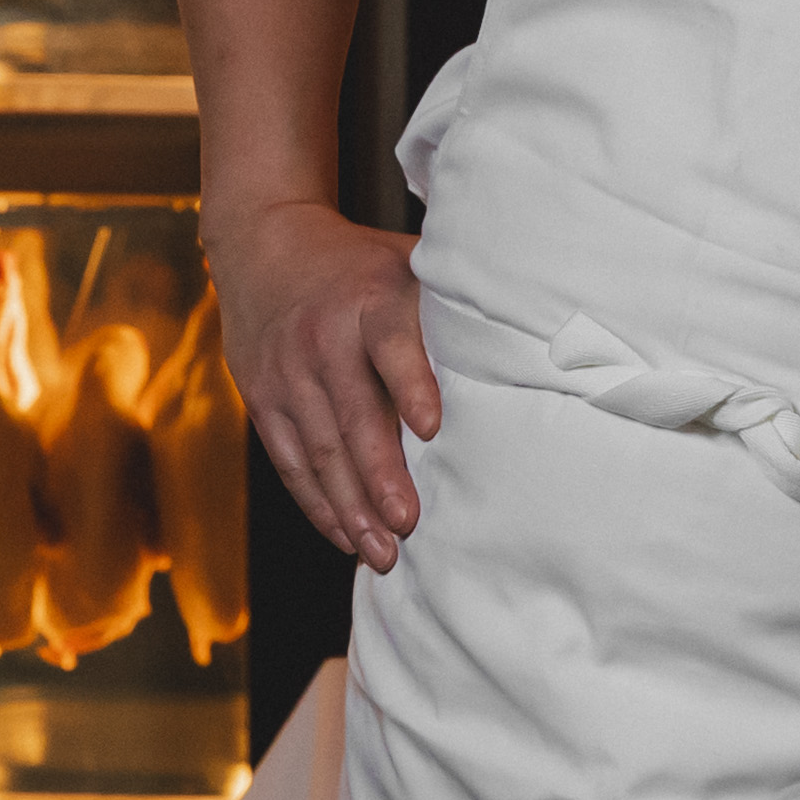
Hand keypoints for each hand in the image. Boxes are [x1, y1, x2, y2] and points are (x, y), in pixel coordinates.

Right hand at [205, 198, 441, 572]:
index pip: (390, 343)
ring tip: (381, 553)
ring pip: (318, 449)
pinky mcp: (262, 398)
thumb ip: (451, 305)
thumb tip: (537, 336)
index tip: (432, 428)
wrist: (264, 246)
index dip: (411, 384)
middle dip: (378, 475)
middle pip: (352, 413)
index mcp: (368, 300)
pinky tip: (345, 536)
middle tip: (407, 524)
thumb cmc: (359, 267)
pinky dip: (317, 502)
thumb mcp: (408, 265)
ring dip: (350, 506)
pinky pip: (289, 460)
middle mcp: (322, 337)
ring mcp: (286, 372)